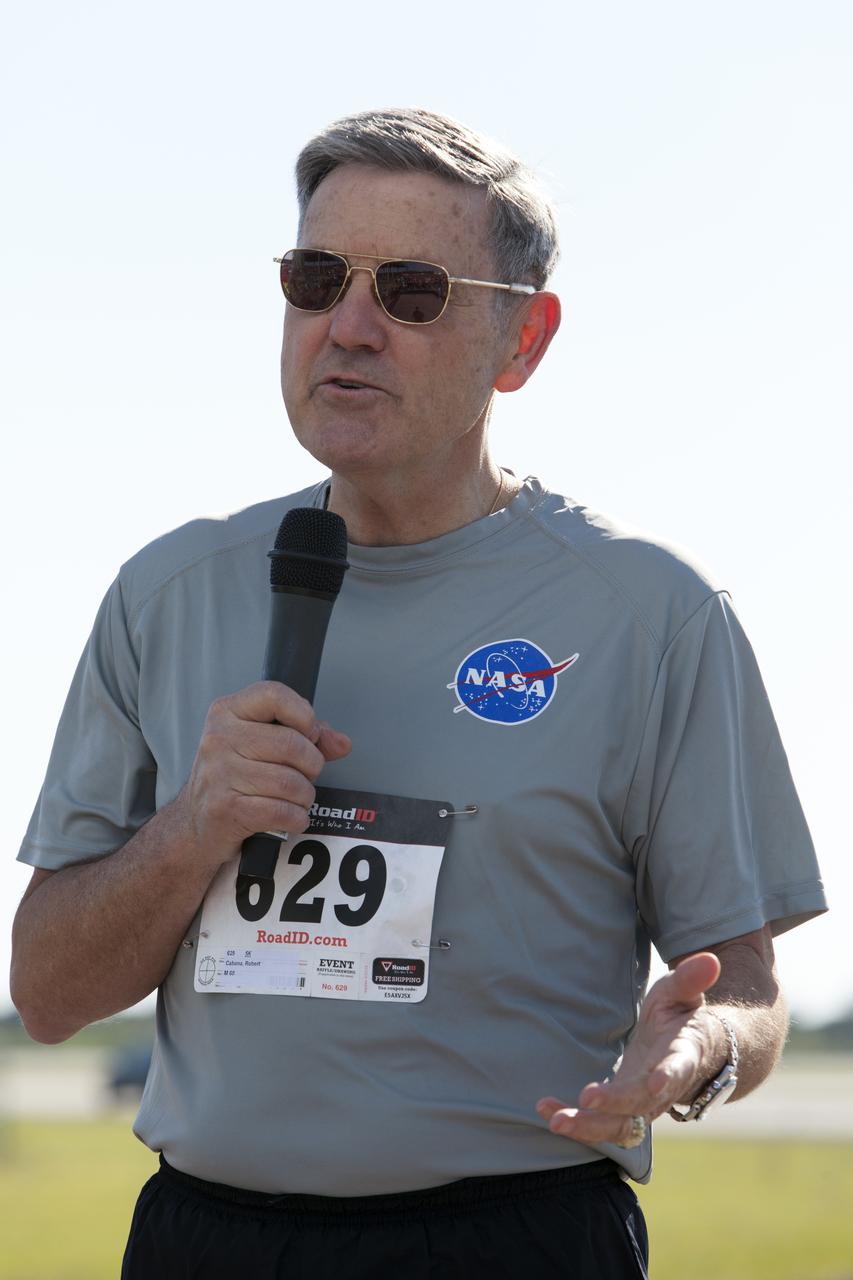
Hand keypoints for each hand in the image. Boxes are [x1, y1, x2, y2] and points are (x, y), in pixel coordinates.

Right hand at [179, 681, 350, 868]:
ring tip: (296, 798)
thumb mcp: (260, 745)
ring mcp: (219, 774)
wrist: (194, 823)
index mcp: (227, 712)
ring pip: (291, 782)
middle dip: (311, 765)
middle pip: (292, 744)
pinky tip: (290, 816)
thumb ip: (305, 737)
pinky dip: (296, 818)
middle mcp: (219, 739)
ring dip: (305, 796)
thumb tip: (341, 742)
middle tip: (305, 774)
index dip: (304, 715)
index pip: (274, 695)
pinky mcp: (226, 808)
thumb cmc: (232, 778)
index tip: (309, 734)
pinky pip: (282, 811)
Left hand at [536, 952, 721, 1147]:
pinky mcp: (624, 1110)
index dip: (668, 1078)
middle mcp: (664, 1089)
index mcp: (682, 1056)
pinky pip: (601, 1125)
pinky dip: (577, 1123)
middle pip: (642, 1104)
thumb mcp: (683, 994)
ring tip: (556, 1121)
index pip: (678, 1070)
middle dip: (614, 1104)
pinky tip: (546, 1112)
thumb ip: (690, 980)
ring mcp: (643, 1105)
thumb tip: (709, 959)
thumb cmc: (682, 1015)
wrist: (692, 1052)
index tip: (656, 1083)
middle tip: (586, 1099)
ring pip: (620, 1127)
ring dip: (589, 1127)